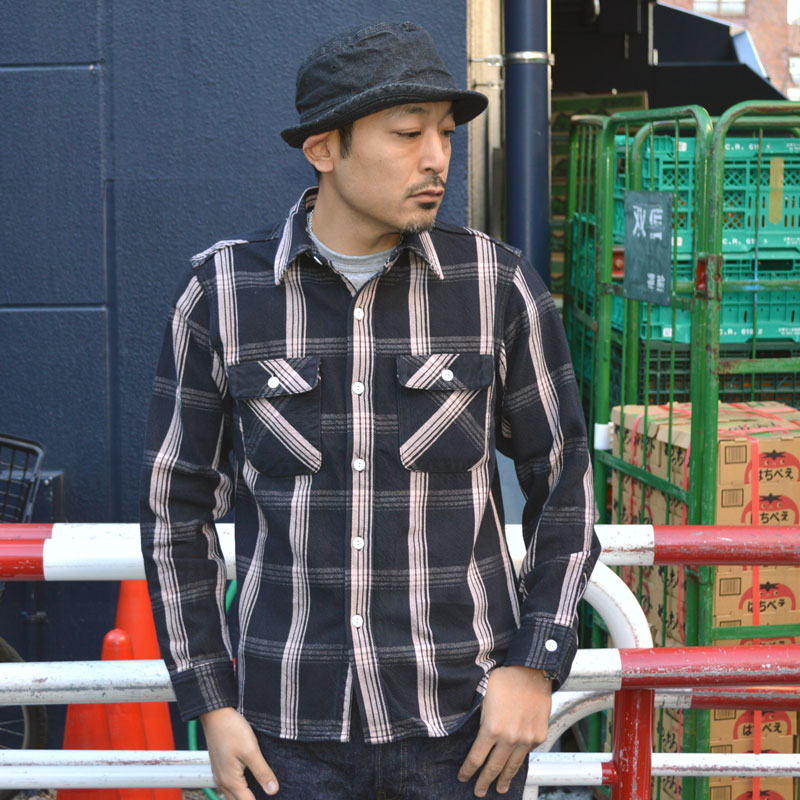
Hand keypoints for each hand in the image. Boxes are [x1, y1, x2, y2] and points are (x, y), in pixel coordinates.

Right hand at [200, 706, 278, 798]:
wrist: (215, 715)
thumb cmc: (231, 730)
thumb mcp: (251, 750)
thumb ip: (262, 772)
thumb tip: (273, 791)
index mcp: (231, 781)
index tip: (273, 797)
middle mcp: (223, 782)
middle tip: (269, 795)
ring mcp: (220, 775)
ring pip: (234, 795)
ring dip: (246, 796)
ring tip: (261, 791)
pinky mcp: (221, 767)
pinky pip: (231, 785)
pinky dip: (241, 788)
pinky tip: (251, 780)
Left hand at [458, 666, 551, 796]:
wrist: (532, 671)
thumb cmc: (504, 678)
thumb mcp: (483, 696)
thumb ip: (479, 719)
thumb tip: (474, 735)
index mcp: (491, 729)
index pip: (476, 758)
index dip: (468, 770)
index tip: (462, 777)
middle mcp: (510, 738)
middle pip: (494, 768)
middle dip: (484, 781)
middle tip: (478, 792)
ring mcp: (526, 739)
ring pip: (513, 766)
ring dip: (504, 779)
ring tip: (500, 789)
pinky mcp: (539, 736)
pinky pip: (526, 753)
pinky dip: (519, 760)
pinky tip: (514, 765)